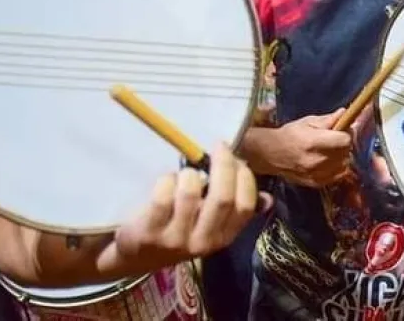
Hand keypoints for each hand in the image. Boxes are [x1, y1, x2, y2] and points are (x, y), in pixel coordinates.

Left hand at [101, 144, 271, 274]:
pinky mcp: (148, 233)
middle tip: (219, 147)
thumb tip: (268, 199)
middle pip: (222, 198)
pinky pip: (163, 196)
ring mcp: (175, 240)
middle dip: (223, 165)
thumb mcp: (209, 225)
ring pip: (190, 193)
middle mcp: (203, 242)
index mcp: (223, 237)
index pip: (245, 207)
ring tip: (185, 173)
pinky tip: (166, 181)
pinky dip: (166, 179)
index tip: (238, 159)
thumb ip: (234, 210)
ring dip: (189, 173)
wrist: (135, 255)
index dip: (244, 178)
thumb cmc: (177, 229)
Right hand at [244, 109, 352, 186]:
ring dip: (341, 156)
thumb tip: (345, 113)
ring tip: (331, 150)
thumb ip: (328, 120)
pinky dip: (337, 168)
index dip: (346, 134)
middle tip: (336, 138)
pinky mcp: (317, 184)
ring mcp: (317, 174)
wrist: (271, 155)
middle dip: (344, 144)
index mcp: (314, 142)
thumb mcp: (308, 122)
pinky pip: (338, 175)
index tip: (342, 130)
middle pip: (346, 152)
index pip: (345, 140)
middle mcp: (317, 161)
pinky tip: (329, 161)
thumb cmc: (290, 134)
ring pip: (344, 164)